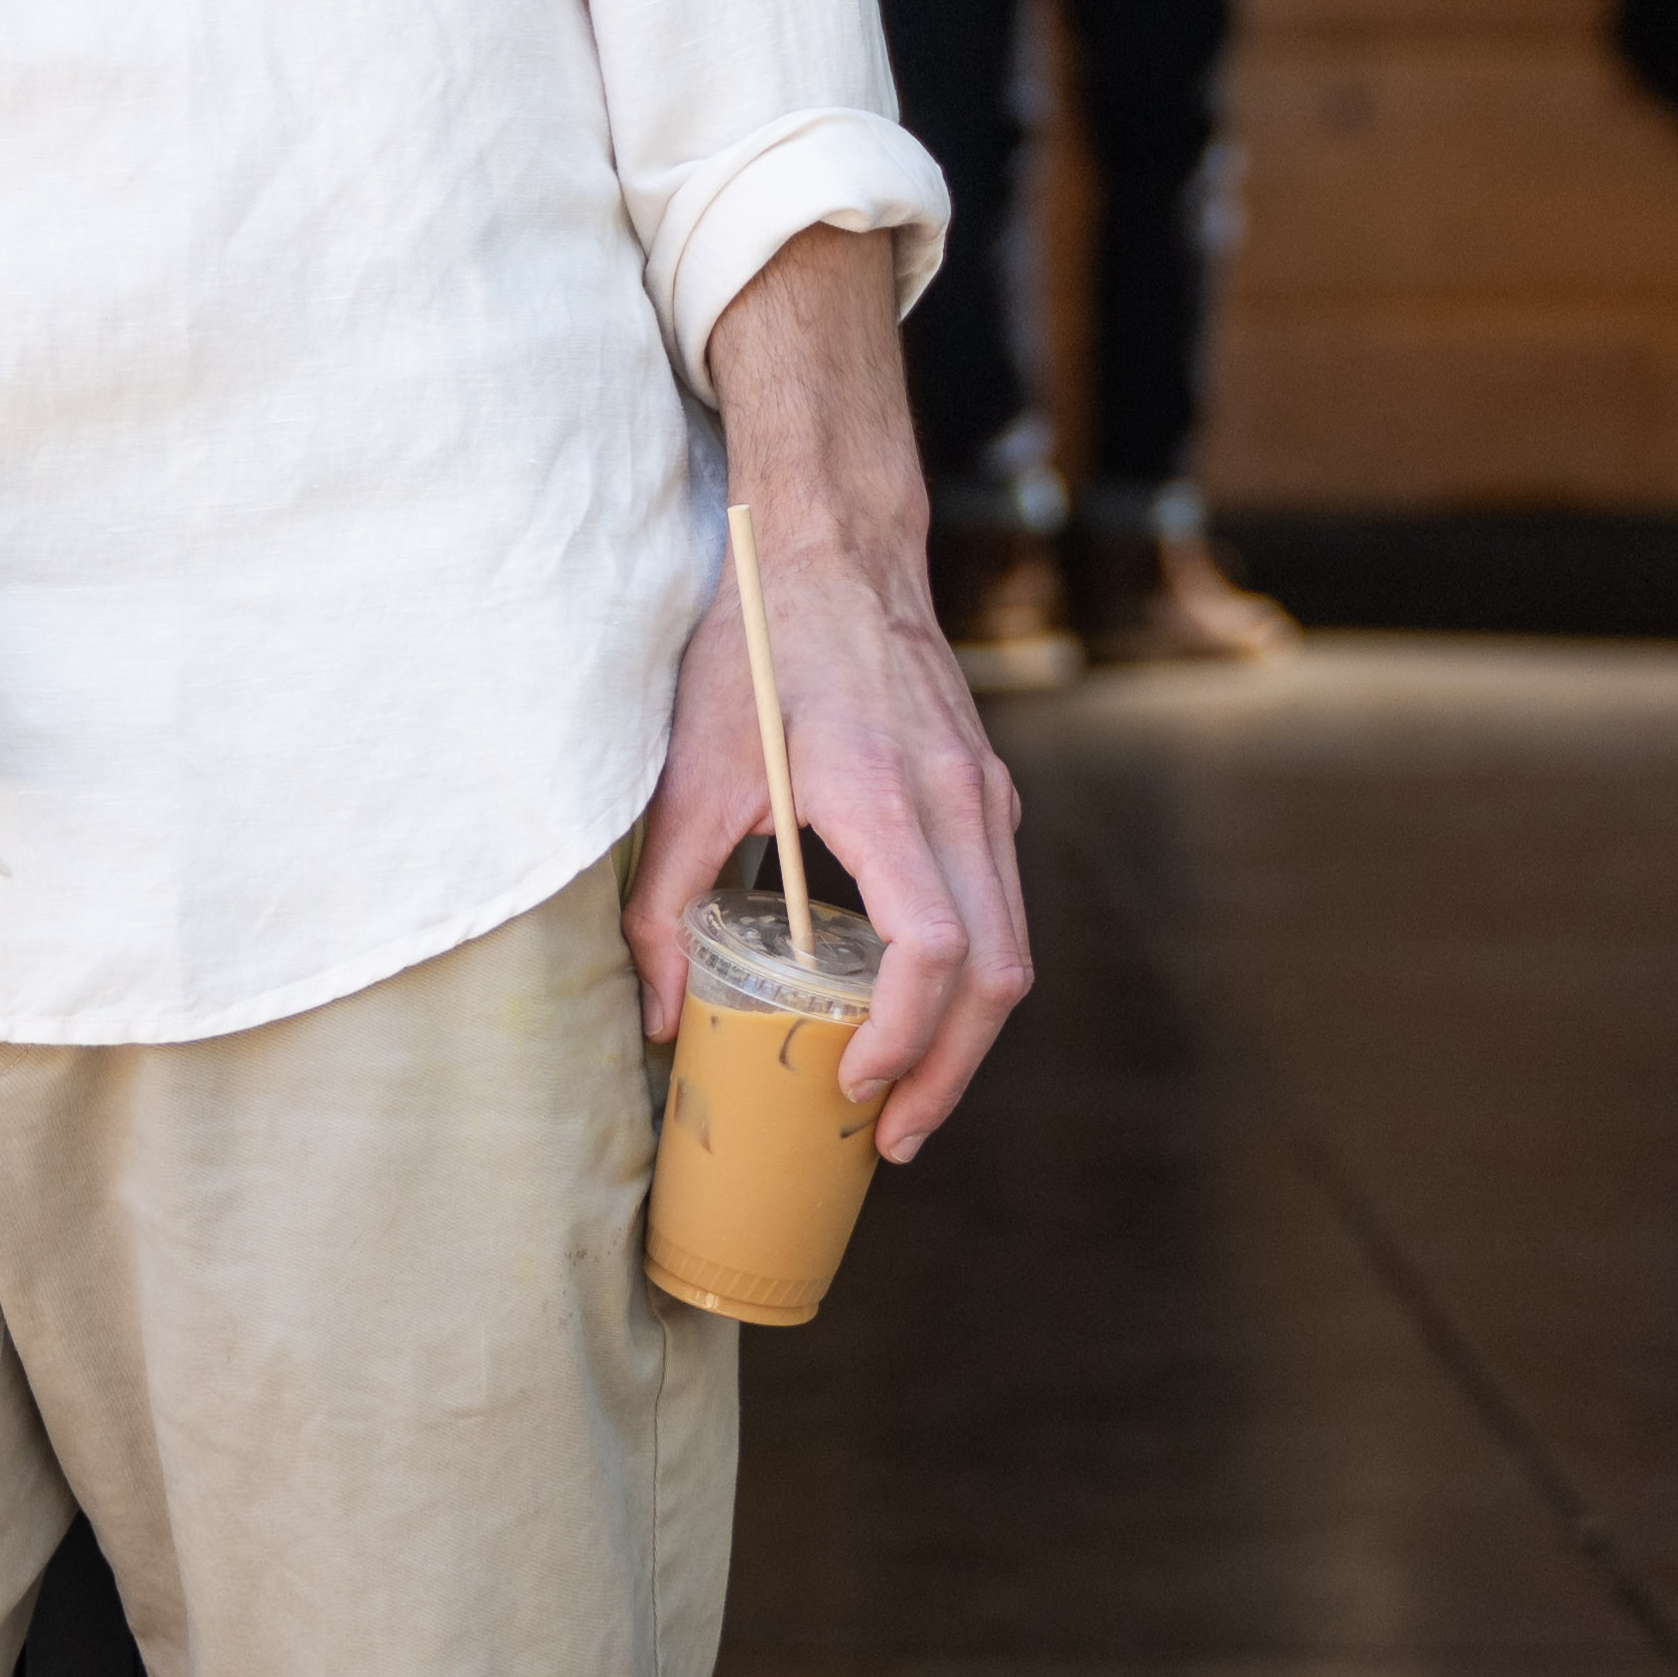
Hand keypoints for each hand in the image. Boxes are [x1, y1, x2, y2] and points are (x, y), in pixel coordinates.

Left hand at [625, 230, 1030, 1159]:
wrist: (832, 539)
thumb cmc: (757, 644)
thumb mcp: (693, 766)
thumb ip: (668, 898)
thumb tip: (662, 1021)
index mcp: (886, 793)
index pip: (934, 949)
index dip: (904, 1039)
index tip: (850, 1088)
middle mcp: (960, 796)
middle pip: (999, 972)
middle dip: (949, 1072)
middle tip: (887, 1137)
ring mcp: (987, 790)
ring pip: (1015, 944)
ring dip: (967, 1034)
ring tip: (901, 1096)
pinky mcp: (988, 786)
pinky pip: (1002, 902)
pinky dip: (973, 974)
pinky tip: (912, 1007)